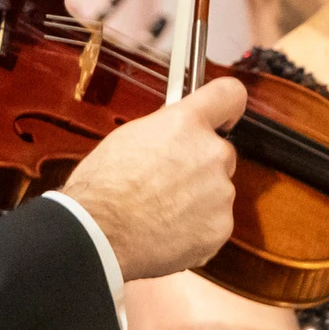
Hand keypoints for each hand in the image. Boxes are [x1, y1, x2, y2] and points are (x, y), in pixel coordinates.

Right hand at [64, 77, 245, 280]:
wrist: (99, 234)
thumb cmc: (103, 187)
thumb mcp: (130, 137)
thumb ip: (166, 131)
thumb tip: (175, 132)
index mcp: (187, 123)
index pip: (230, 94)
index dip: (227, 108)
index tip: (225, 117)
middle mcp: (211, 152)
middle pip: (222, 152)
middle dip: (202, 165)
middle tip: (171, 181)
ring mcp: (220, 191)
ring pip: (218, 190)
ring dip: (199, 199)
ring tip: (162, 211)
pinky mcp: (221, 225)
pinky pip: (215, 221)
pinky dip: (198, 227)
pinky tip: (168, 230)